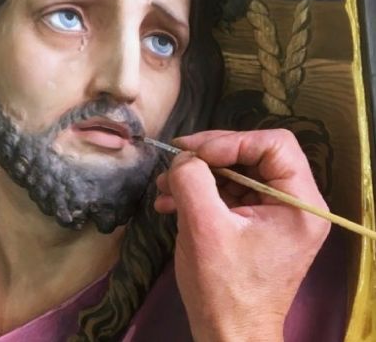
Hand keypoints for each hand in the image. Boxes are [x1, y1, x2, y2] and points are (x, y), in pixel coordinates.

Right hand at [154, 129, 329, 341]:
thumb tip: (183, 158)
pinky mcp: (254, 225)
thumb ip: (192, 181)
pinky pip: (229, 194)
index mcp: (300, 204)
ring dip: (198, 176)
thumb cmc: (223, 287)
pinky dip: (199, 194)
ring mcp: (274, 215)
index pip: (274, 144)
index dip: (232, 141)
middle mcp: (295, 205)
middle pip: (253, 155)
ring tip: (163, 187)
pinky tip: (169, 203)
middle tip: (174, 160)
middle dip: (209, 157)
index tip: (194, 154)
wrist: (227, 335)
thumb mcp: (203, 228)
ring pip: (236, 173)